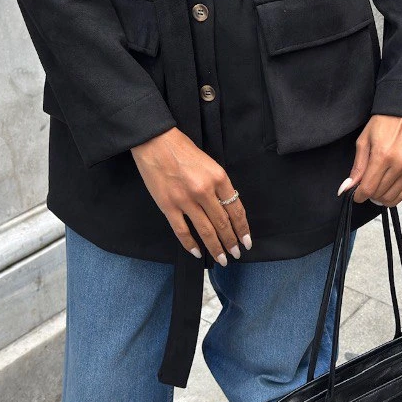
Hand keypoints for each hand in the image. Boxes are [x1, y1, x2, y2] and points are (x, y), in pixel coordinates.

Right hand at [131, 127, 251, 264]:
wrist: (155, 142)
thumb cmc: (182, 149)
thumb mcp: (210, 163)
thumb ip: (219, 185)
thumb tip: (226, 208)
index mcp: (218, 178)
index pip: (236, 209)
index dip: (243, 228)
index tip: (246, 241)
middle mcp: (204, 191)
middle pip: (223, 223)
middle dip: (231, 242)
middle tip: (236, 254)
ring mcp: (185, 200)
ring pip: (205, 231)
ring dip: (215, 248)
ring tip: (222, 259)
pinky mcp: (168, 206)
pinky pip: (182, 231)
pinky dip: (190, 244)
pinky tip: (196, 252)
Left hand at [339, 115, 401, 206]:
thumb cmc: (382, 123)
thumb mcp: (363, 141)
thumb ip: (357, 167)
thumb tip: (346, 187)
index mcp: (383, 156)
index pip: (368, 188)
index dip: (358, 195)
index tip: (354, 194)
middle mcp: (399, 164)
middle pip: (380, 194)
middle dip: (368, 196)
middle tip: (362, 188)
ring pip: (392, 197)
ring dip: (380, 198)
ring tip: (374, 190)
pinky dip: (393, 196)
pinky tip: (385, 191)